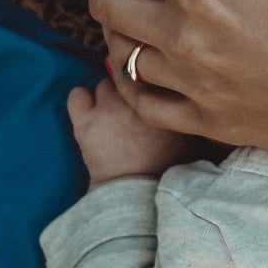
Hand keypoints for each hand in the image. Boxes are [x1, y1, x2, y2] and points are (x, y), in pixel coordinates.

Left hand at [66, 76, 196, 186]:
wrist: (136, 197)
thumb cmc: (167, 169)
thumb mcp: (190, 136)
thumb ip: (188, 110)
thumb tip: (187, 92)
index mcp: (165, 99)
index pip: (155, 71)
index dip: (151, 80)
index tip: (151, 89)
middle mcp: (137, 97)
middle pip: (130, 73)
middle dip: (131, 85)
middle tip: (132, 103)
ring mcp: (109, 108)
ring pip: (104, 82)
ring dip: (108, 94)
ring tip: (112, 112)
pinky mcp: (85, 123)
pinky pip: (77, 94)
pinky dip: (81, 100)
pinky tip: (88, 111)